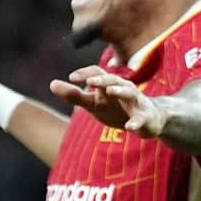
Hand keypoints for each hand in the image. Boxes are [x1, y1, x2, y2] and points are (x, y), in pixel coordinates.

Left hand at [51, 65, 165, 135]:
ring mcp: (136, 102)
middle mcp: (123, 89)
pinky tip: (130, 127)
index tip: (71, 77)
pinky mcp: (145, 117)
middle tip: (90, 81)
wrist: (150, 119)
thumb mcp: (93, 103)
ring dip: (120, 91)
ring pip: (130, 92)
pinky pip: (141, 119)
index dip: (85, 73)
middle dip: (102, 79)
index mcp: (109, 85)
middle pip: (113, 80)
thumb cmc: (117, 108)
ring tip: (110, 92)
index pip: (97, 73)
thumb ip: (74, 95)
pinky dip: (136, 122)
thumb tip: (51, 84)